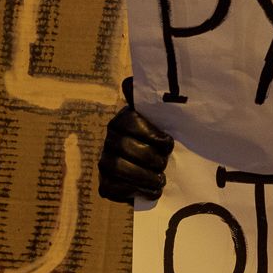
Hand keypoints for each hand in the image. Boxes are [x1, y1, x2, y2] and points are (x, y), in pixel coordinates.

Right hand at [97, 78, 173, 203]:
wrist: (159, 171)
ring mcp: (104, 162)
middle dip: (148, 157)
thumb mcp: (162, 119)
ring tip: (160, 180)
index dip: (149, 133)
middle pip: (124, 146)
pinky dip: (133, 191)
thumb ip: (150, 100)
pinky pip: (112, 188)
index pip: (129, 121)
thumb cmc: (162, 141)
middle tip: (164, 164)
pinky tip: (150, 191)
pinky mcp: (105, 184)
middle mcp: (109, 139)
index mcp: (123, 120)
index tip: (168, 143)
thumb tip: (129, 81)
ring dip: (143, 176)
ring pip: (118, 168)